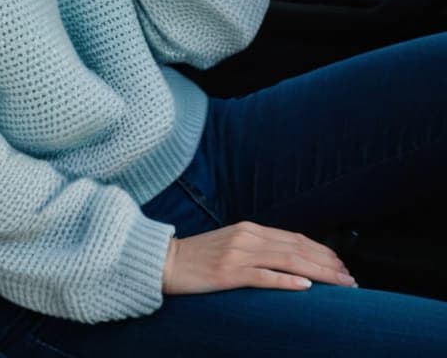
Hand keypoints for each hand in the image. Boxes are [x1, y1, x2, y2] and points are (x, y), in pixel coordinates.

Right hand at [161, 222, 357, 295]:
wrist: (165, 261)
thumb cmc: (199, 257)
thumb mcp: (231, 245)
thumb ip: (256, 247)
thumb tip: (287, 259)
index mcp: (249, 229)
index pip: (295, 238)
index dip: (322, 251)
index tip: (342, 265)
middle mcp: (247, 237)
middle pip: (297, 248)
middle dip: (328, 264)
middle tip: (351, 279)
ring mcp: (238, 254)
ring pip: (288, 261)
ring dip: (319, 273)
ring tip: (340, 284)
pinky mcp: (228, 272)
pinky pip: (263, 277)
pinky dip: (287, 281)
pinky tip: (305, 287)